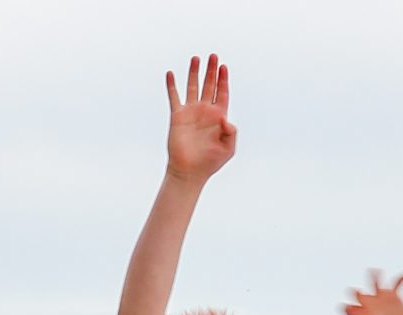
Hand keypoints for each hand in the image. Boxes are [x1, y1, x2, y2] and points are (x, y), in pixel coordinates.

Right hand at [164, 54, 234, 183]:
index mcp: (218, 116)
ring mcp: (191, 112)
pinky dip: (172, 85)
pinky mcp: (177, 116)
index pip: (222, 92)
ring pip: (193, 86)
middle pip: (209, 85)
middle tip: (214, 56)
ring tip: (196, 58)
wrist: (189, 171)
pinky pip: (174, 97)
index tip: (223, 67)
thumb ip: (231, 133)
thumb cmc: (210, 162)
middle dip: (212, 70)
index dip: (223, 79)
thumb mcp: (228, 149)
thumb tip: (225, 118)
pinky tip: (171, 74)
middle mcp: (205, 111)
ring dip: (194, 72)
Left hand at [342, 270, 402, 314]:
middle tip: (356, 293)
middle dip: (357, 294)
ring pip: (376, 283)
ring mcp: (380, 298)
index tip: (355, 313)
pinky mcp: (392, 295)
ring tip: (375, 271)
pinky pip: (398, 284)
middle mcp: (367, 303)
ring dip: (375, 277)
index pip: (349, 310)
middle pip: (358, 295)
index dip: (351, 311)